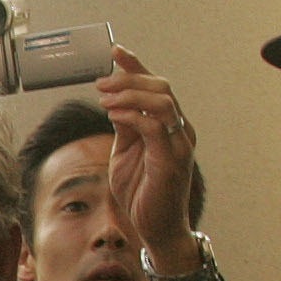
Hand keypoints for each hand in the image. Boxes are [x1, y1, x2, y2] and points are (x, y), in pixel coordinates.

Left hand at [98, 48, 199, 265]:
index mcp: (169, 125)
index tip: (115, 51)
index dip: (136, 66)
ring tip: (105, 97)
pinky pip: (155, 127)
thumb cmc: (142, 193)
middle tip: (101, 82)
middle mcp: (179, 130)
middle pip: (160, 87)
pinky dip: (133, 116)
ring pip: (162, 101)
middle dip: (129, 78)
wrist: (156, 230)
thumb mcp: (126, 152)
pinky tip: (113, 115)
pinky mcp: (172, 160)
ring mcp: (179, 144)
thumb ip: (125, 127)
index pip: (156, 87)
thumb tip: (113, 101)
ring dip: (130, 94)